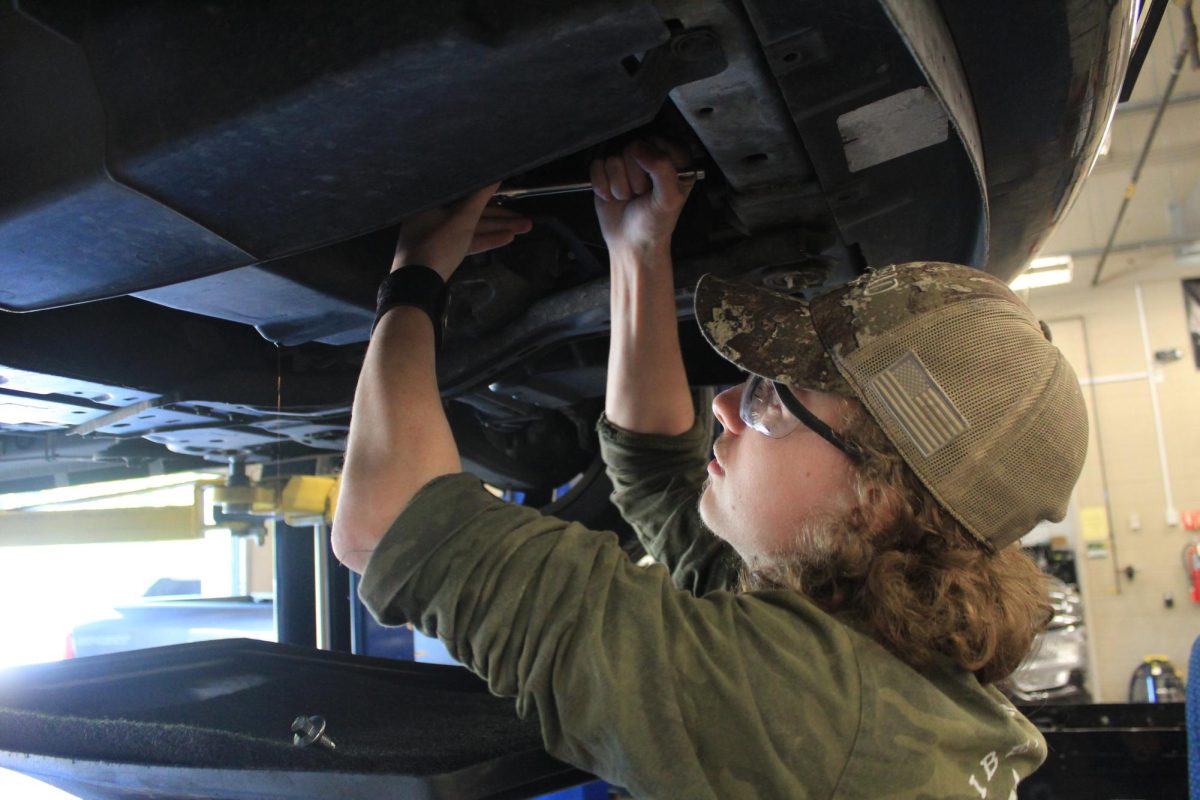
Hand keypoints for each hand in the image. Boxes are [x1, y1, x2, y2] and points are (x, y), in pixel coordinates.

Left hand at [392, 183, 531, 279]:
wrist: (419, 282)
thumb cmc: (438, 244)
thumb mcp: (462, 219)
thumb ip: (480, 198)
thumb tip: (495, 177)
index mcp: (434, 203)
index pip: (466, 195)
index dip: (491, 196)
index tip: (510, 197)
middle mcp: (435, 216)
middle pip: (473, 213)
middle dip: (500, 218)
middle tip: (526, 220)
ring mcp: (439, 236)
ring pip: (473, 228)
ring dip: (498, 229)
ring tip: (524, 228)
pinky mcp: (445, 252)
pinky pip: (468, 241)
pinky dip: (486, 240)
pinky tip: (507, 238)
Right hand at [590, 138, 693, 260]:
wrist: (632, 242)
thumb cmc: (655, 222)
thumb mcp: (669, 198)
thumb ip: (662, 168)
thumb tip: (637, 147)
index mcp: (673, 156)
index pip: (657, 142)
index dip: (654, 165)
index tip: (657, 185)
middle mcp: (649, 153)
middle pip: (631, 148)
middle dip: (634, 178)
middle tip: (641, 194)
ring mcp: (625, 159)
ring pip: (612, 158)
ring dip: (619, 186)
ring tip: (628, 197)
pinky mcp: (604, 168)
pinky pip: (596, 166)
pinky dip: (603, 187)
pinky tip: (613, 196)